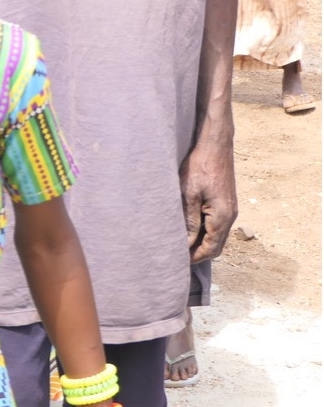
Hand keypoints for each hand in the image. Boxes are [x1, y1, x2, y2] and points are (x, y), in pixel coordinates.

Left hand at [179, 137, 237, 263]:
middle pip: (216, 246)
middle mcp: (230, 216)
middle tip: (176, 256)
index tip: (177, 262)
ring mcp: (229, 209)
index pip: (210, 249)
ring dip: (201, 242)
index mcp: (222, 217)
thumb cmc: (199, 165)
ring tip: (180, 244)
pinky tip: (189, 229)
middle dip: (198, 253)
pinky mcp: (225, 202)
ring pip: (216, 236)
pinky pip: (216, 225)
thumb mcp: (189, 194)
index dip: (194, 258)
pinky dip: (204, 232)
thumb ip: (188, 220)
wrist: (215, 144)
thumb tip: (186, 243)